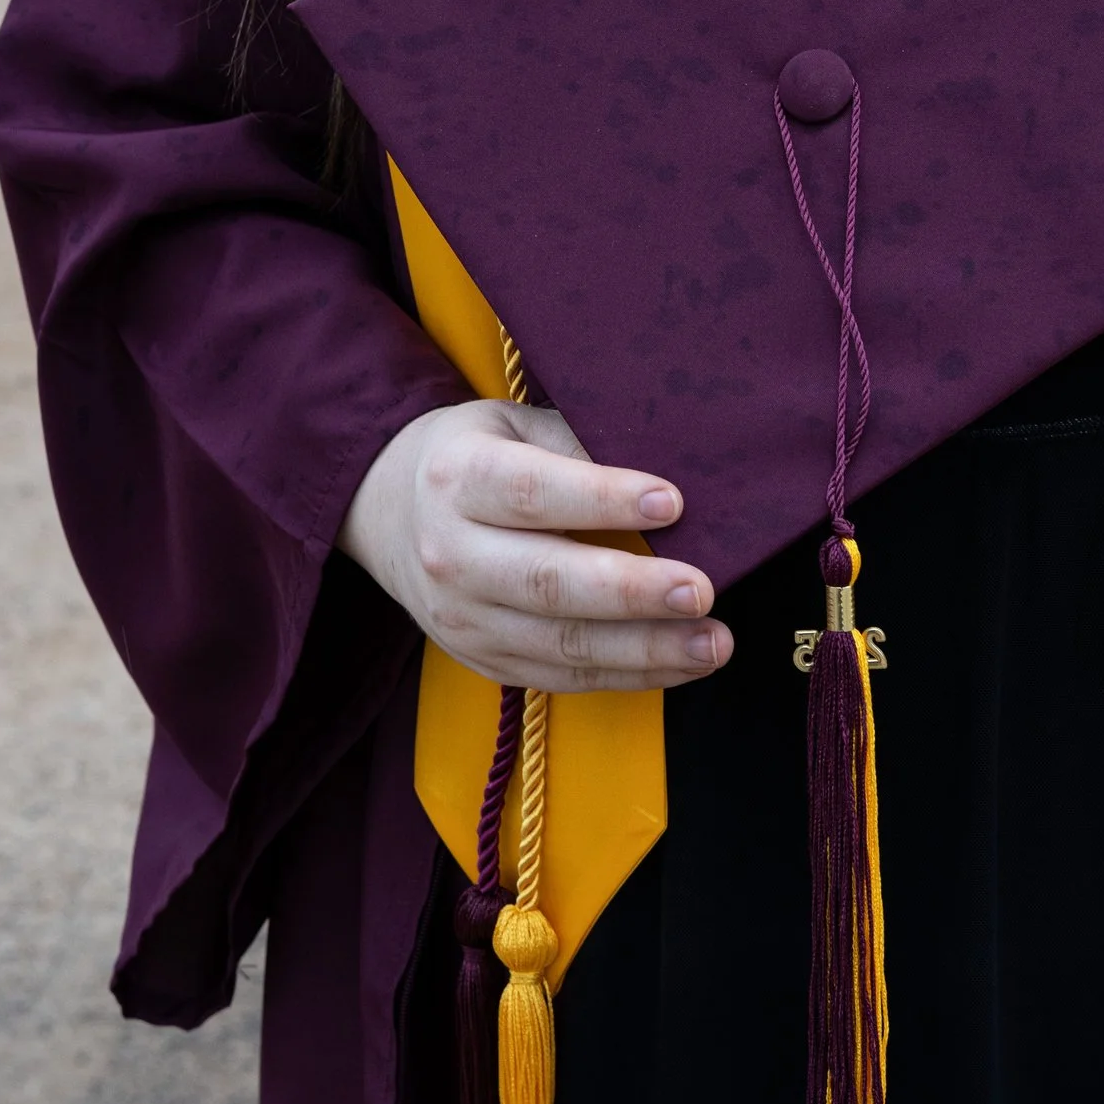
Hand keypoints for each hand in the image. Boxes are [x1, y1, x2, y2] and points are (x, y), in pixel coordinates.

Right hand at [338, 400, 731, 690]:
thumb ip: (578, 444)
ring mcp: (463, 618)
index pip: (531, 492)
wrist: (389, 515)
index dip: (602, 498)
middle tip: (702, 590)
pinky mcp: (484, 660)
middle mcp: (451, 554)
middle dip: (631, 591)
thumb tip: (670, 476)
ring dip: (646, 649)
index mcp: (458, 478)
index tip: (673, 502)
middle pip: (547, 581)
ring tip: (713, 642)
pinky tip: (683, 663)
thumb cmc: (477, 457)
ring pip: (561, 643)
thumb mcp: (514, 425)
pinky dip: (629, 675)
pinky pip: (563, 677)